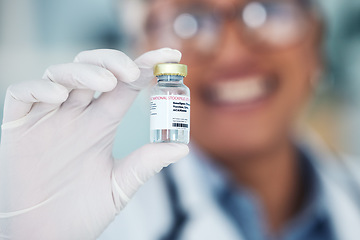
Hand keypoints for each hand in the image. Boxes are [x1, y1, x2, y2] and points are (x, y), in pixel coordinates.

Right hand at [0, 48, 188, 239]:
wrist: (46, 237)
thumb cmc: (81, 212)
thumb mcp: (120, 185)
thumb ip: (147, 163)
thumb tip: (183, 147)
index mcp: (101, 124)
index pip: (125, 86)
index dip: (145, 67)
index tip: (170, 56)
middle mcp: (76, 115)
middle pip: (93, 70)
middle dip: (113, 62)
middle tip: (132, 71)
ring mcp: (47, 119)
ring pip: (60, 75)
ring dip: (84, 71)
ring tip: (105, 83)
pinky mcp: (18, 127)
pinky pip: (22, 94)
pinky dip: (40, 88)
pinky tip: (60, 96)